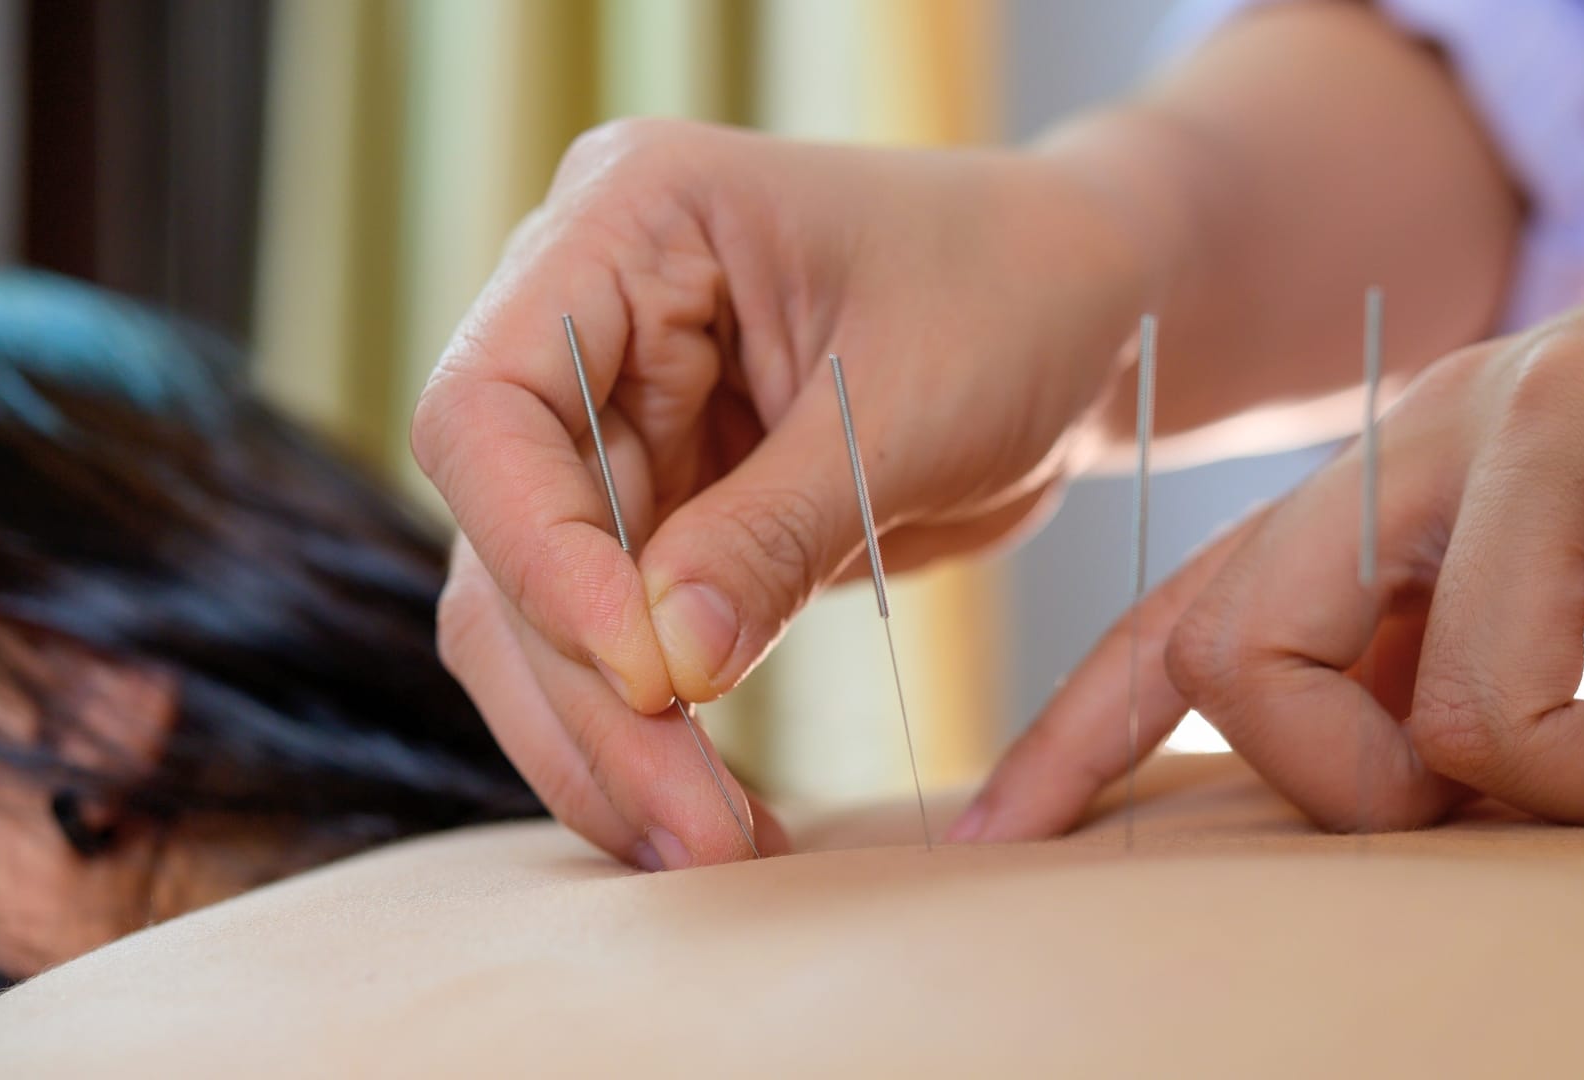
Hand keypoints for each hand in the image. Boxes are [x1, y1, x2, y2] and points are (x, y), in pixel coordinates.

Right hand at [411, 119, 1144, 862]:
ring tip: (707, 850)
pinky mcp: (671, 515)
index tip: (643, 676)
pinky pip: (627, 644)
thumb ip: (773, 532)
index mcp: (628, 223)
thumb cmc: (1018, 297)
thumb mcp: (909, 409)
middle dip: (590, 695)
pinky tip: (720, 819)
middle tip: (687, 829)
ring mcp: (625, 428)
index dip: (538, 553)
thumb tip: (661, 675)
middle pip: (510, 537)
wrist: (1092, 318)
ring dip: (612, 744)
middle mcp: (594, 325)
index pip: (491, 407)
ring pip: (548, 614)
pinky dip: (662, 739)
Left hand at [961, 172, 1583, 843]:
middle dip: (1356, 791)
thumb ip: (1438, 652)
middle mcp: (1435, 437)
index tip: (996, 839)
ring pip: (1470, 708)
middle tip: (1495, 806)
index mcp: (1379, 478)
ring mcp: (1560, 429)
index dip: (1077, 737)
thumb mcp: (1541, 560)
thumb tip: (1399, 798)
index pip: (1184, 615)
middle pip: (1252, 654)